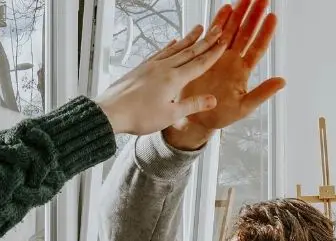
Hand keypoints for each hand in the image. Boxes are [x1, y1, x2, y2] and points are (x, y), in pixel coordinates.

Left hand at [94, 18, 226, 135]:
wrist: (111, 112)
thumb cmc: (139, 116)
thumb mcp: (170, 115)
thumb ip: (192, 105)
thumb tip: (212, 100)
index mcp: (174, 79)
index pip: (199, 63)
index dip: (213, 53)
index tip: (224, 42)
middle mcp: (164, 68)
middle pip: (189, 51)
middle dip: (205, 40)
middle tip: (217, 29)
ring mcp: (151, 65)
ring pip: (175, 48)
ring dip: (188, 39)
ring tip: (199, 29)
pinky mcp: (141, 67)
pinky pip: (160, 52)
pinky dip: (169, 46)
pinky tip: (173, 42)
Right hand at [163, 0, 285, 149]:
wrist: (197, 118)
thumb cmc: (221, 115)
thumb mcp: (244, 107)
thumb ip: (262, 93)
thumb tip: (282, 81)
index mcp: (242, 71)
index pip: (257, 48)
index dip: (265, 33)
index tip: (272, 17)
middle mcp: (232, 60)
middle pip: (245, 33)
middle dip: (253, 16)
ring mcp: (218, 57)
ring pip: (231, 31)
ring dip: (238, 14)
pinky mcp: (204, 56)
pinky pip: (212, 36)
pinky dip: (218, 22)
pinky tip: (225, 9)